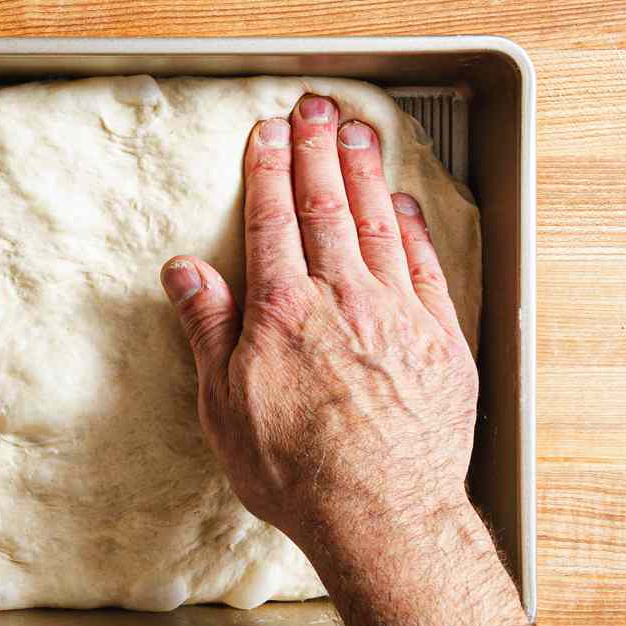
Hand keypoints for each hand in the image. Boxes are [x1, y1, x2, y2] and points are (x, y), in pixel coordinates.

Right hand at [159, 94, 478, 550]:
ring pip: (376, 226)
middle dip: (317, 151)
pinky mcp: (441, 342)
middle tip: (316, 109)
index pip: (272, 221)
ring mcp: (397, 316)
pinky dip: (411, 230)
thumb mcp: (224, 406)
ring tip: (357, 133)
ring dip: (364, 174)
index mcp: (283, 312)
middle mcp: (342, 300)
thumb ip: (208, 328)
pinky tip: (403, 205)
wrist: (382, 515)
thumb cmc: (297, 473)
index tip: (269, 133)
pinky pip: (424, 268)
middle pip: (325, 208)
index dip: (269, 169)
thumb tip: (185, 271)